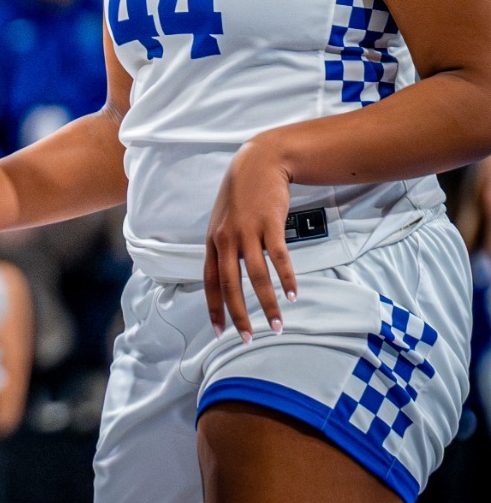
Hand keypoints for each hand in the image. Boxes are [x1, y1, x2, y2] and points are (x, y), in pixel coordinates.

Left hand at [203, 138, 297, 341]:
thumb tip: (225, 275)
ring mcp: (247, 231)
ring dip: (267, 303)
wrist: (258, 163)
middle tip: (248, 338)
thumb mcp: (223, 221)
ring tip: (277, 323)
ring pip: (256, 276)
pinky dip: (286, 278)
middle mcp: (225, 239)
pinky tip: (293, 294)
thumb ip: (223, 247)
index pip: (209, 282)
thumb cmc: (242, 196)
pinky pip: (278, 258)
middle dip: (239, 315)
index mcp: (212, 242)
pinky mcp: (269, 224)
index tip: (220, 332)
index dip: (214, 307)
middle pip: (229, 285)